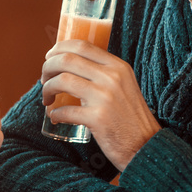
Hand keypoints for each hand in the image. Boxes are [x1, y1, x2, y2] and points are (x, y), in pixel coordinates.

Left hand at [41, 39, 160, 170]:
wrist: (147, 146)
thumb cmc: (130, 118)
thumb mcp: (124, 86)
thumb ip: (105, 74)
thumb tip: (73, 66)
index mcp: (118, 66)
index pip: (81, 45)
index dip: (59, 48)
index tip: (49, 57)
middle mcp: (112, 77)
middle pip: (67, 60)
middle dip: (47, 67)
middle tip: (43, 79)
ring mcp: (105, 97)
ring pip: (62, 80)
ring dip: (47, 88)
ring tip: (47, 99)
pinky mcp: (98, 118)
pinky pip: (65, 111)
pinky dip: (55, 114)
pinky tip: (55, 117)